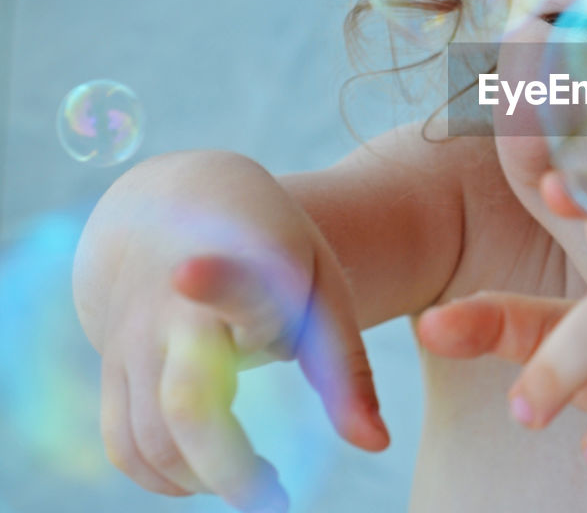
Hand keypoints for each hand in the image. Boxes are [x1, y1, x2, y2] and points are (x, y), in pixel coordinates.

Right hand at [98, 223, 388, 511]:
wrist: (178, 201)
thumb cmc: (270, 249)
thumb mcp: (321, 287)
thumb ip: (347, 369)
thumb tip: (376, 445)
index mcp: (245, 268)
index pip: (229, 278)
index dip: (214, 282)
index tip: (189, 275)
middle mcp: (177, 303)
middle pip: (185, 402)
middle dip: (228, 467)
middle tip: (277, 496)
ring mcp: (134, 334)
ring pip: (149, 438)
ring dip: (201, 480)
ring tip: (258, 483)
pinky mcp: (110, 361)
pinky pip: (122, 442)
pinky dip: (159, 478)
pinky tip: (203, 479)